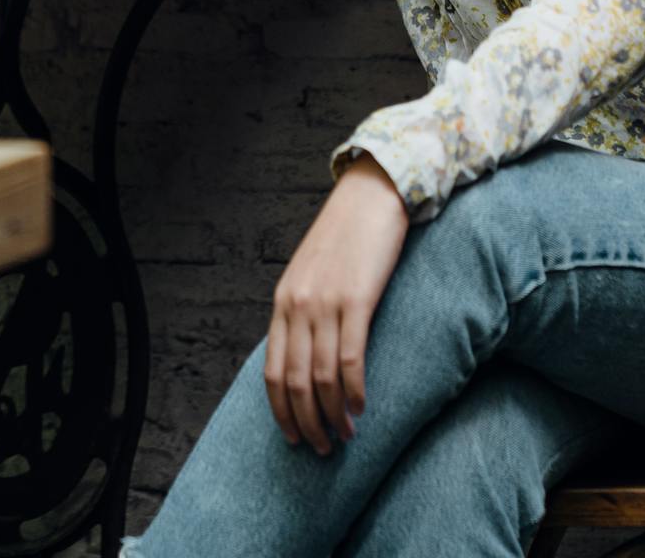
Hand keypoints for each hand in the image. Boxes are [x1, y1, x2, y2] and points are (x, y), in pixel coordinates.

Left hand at [264, 155, 409, 453]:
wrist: (372, 194)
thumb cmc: (346, 235)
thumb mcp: (311, 273)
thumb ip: (304, 310)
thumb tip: (305, 356)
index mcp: (283, 301)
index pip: (272, 372)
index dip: (282, 412)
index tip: (294, 438)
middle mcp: (298, 304)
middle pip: (294, 382)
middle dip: (307, 423)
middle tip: (323, 449)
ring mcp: (326, 301)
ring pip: (321, 377)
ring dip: (333, 415)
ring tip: (346, 436)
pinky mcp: (357, 298)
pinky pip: (350, 358)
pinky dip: (354, 390)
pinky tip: (361, 407)